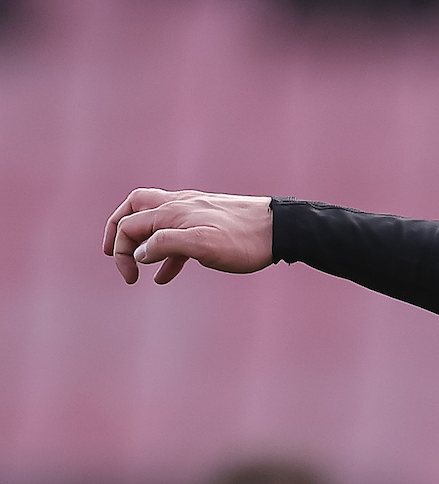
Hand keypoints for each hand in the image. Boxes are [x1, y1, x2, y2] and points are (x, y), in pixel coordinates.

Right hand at [103, 189, 273, 284]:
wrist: (282, 229)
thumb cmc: (244, 240)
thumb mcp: (203, 245)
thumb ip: (167, 245)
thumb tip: (139, 253)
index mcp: (171, 211)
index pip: (128, 225)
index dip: (120, 251)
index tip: (129, 277)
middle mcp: (178, 206)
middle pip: (134, 211)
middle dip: (118, 231)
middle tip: (111, 254)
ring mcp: (194, 213)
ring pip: (156, 223)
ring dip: (142, 243)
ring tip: (136, 267)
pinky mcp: (209, 224)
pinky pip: (179, 237)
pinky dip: (166, 255)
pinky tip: (164, 276)